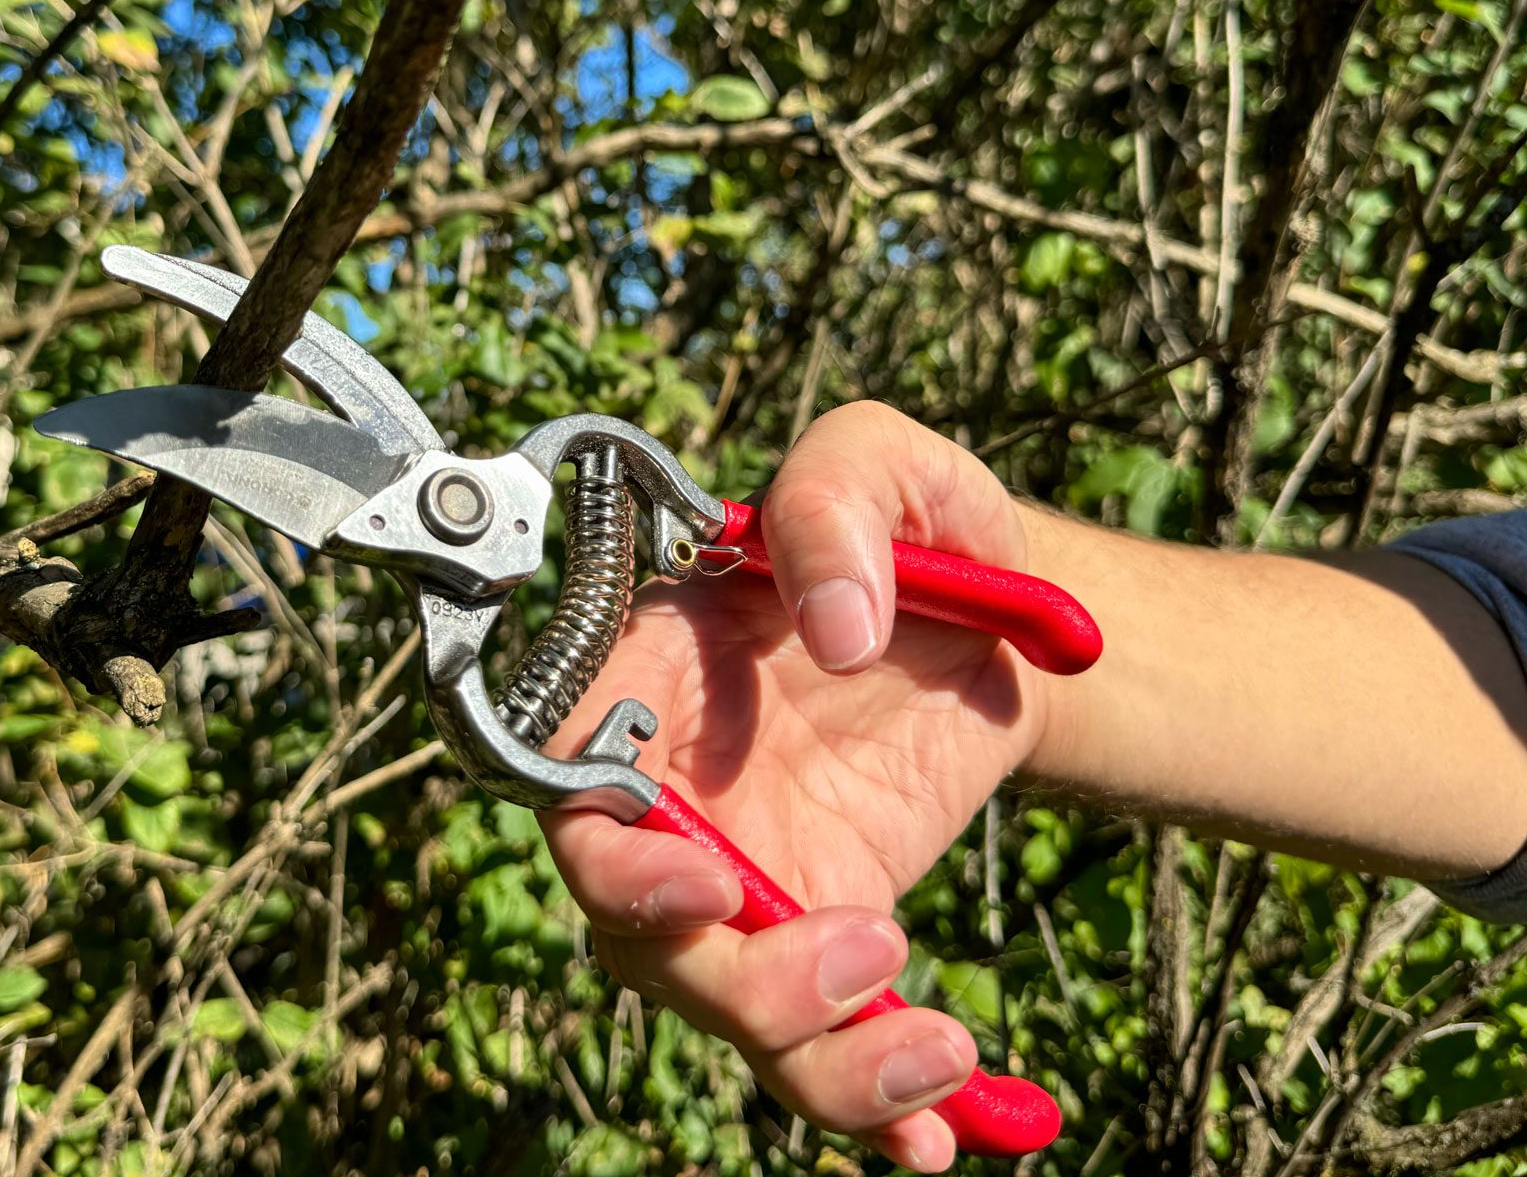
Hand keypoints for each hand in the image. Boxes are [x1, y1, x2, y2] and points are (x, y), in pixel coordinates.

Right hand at [542, 403, 1050, 1170]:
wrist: (1000, 617)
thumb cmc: (913, 526)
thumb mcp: (886, 464)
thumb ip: (836, 507)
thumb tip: (838, 632)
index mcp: (651, 682)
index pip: (573, 791)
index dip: (615, 859)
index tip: (710, 878)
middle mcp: (679, 798)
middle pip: (641, 937)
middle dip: (740, 981)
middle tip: (870, 946)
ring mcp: (750, 878)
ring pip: (729, 1013)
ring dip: (818, 1060)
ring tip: (938, 1046)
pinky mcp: (828, 931)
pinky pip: (822, 1046)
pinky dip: (873, 1104)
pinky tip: (944, 1131)